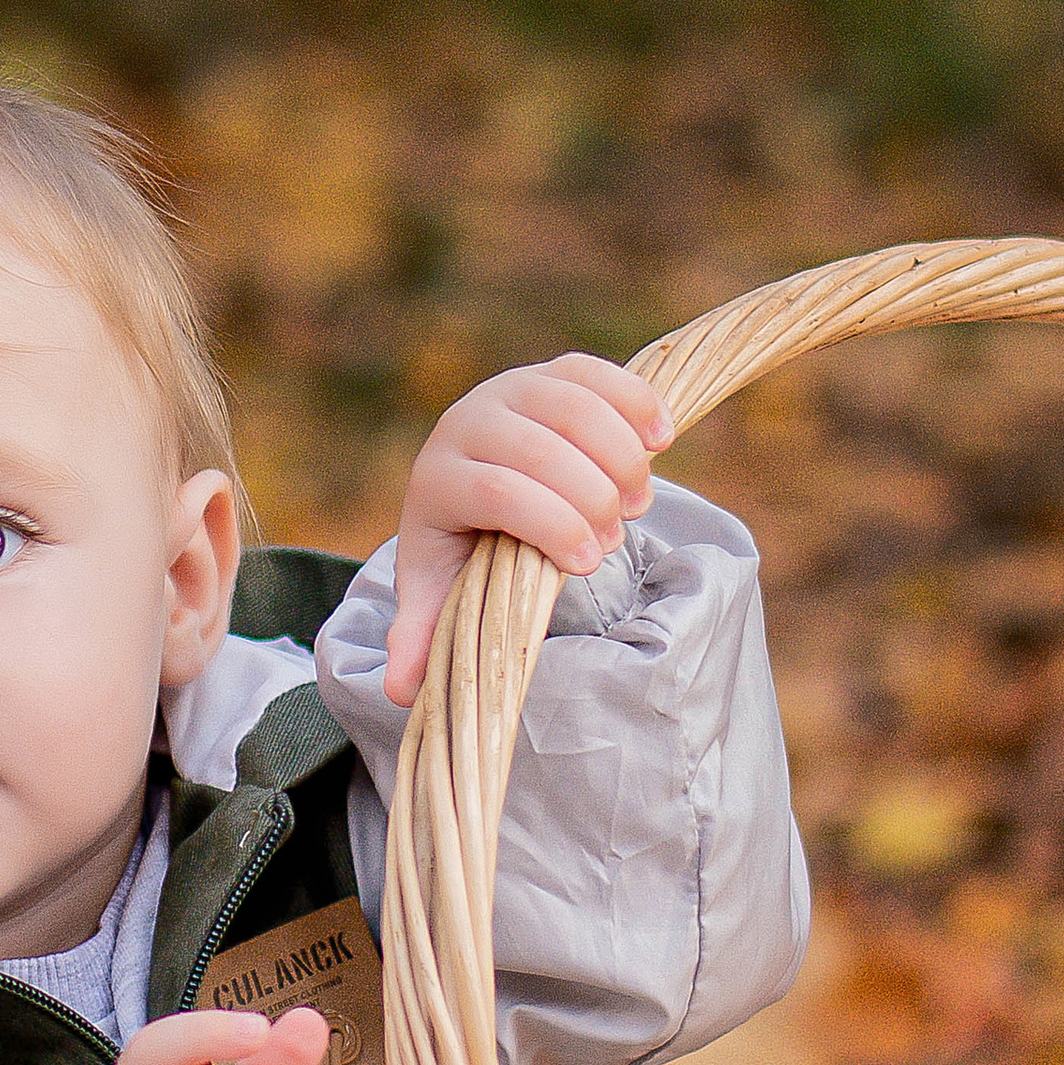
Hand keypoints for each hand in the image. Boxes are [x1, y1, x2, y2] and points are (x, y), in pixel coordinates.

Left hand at [385, 353, 672, 708]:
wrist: (472, 473)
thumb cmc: (461, 543)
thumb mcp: (439, 589)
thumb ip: (422, 636)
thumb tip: (402, 694)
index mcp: (438, 476)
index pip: (498, 491)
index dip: (551, 524)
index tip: (586, 563)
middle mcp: (468, 421)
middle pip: (543, 451)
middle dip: (592, 498)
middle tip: (614, 538)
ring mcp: (511, 388)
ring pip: (577, 408)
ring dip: (622, 457)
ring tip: (638, 502)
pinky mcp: (552, 370)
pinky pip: (599, 373)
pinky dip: (636, 403)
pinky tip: (662, 440)